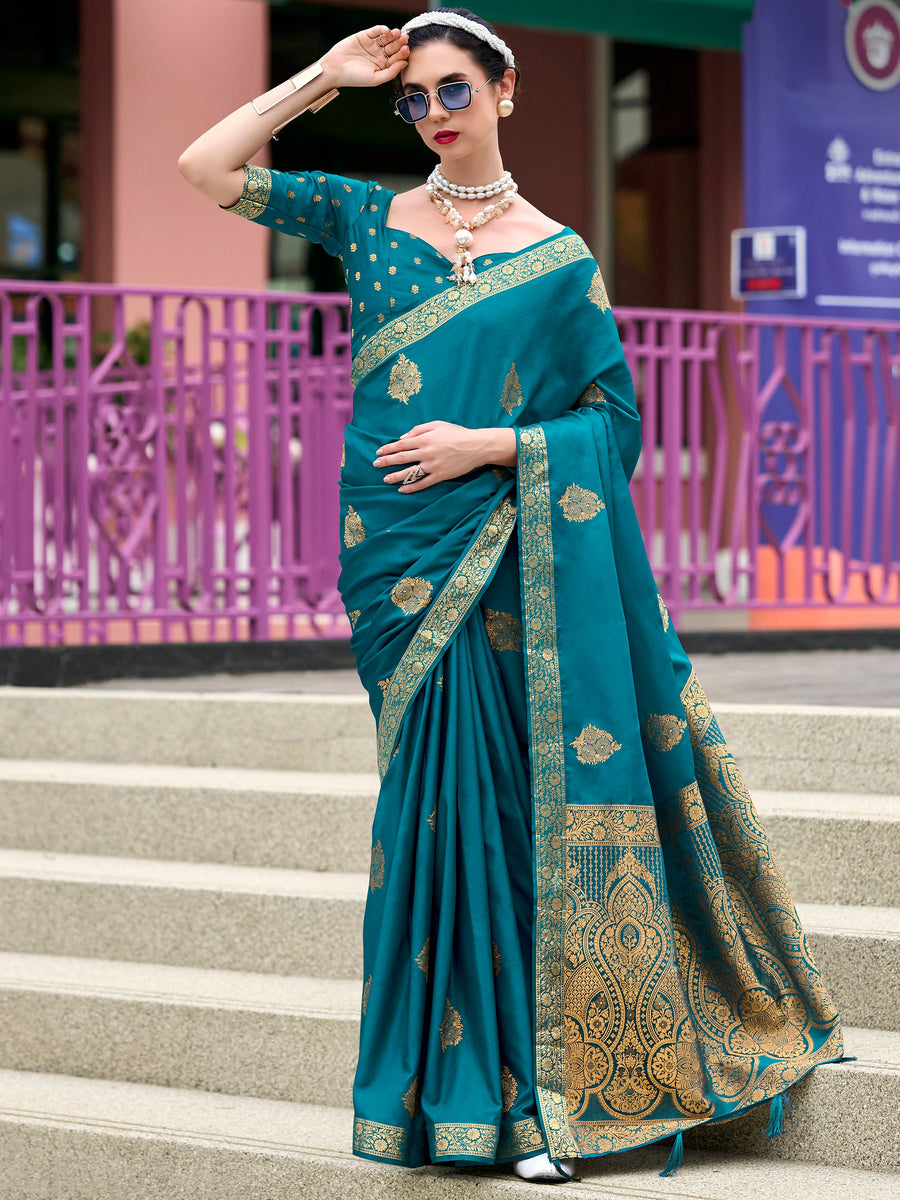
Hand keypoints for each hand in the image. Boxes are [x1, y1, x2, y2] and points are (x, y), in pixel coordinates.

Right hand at [319, 25, 408, 88]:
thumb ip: (391, 72)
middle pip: (393, 47)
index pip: (397, 59)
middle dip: (400, 43)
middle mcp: (379, 55)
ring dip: (393, 35)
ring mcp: (373, 45)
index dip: (402, 54)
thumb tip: (405, 64)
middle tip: (405, 39)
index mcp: (383, 66)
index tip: (406, 50)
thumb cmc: (355, 78)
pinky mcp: (365, 36)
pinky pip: (376, 31)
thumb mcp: (375, 79)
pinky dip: (382, 29)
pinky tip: (387, 31)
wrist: (335, 69)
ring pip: (387, 38)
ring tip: (397, 33)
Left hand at [373, 421, 516, 492]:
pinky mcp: (440, 476)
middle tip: (376, 464)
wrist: (477, 446)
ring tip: (385, 479)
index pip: (401, 444)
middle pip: (402, 458)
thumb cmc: (457, 433)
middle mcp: (427, 452)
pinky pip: (423, 483)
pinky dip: (412, 487)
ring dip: (395, 476)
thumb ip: (418, 430)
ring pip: (410, 473)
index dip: (388, 448)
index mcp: (425, 439)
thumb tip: (402, 438)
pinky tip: (402, 489)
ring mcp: (433, 465)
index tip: (379, 452)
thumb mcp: (437, 425)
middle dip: (386, 462)